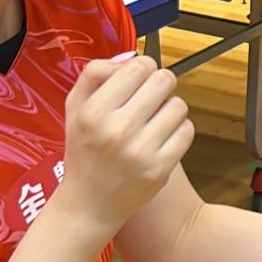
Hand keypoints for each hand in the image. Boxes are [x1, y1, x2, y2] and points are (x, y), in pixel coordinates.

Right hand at [59, 53, 192, 227]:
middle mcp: (117, 130)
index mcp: (94, 111)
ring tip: (155, 120)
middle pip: (164, 80)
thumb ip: (95, 74)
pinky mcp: (160, 169)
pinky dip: (178, 130)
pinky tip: (162, 137)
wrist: (89, 204)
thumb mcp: (75, 108)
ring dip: (170, 108)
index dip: (144, 67)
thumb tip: (130, 57)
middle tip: (151, 97)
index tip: (140, 78)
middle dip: (160, 84)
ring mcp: (140, 151)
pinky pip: (187, 131)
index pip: (139, 67)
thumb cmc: (84, 152)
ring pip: (179, 105)